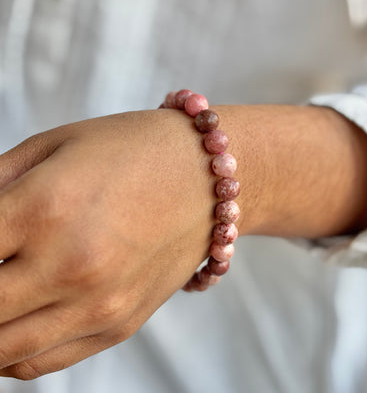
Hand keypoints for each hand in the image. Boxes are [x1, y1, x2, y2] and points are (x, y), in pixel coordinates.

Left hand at [0, 104, 366, 379]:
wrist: (205, 176)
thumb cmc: (133, 150)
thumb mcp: (54, 147)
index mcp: (43, 208)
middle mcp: (70, 266)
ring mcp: (98, 304)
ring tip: (0, 291)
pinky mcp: (119, 324)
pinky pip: (39, 360)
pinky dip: (10, 350)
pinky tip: (14, 319)